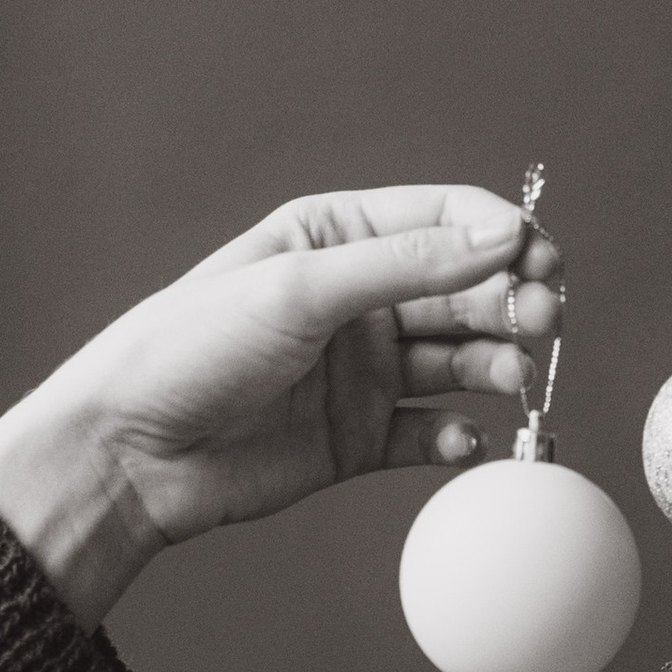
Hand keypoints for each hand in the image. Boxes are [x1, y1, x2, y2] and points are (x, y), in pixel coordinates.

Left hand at [0, 185, 564, 623]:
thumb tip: (502, 234)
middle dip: (512, 303)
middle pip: (465, 291)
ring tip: (514, 380)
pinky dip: (459, 437)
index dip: (503, 235)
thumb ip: (408, 264)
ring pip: (459, 361)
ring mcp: (362, 371)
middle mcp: (358, 300)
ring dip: (496, 367)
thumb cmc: (190, 348)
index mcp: (337, 236)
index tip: (543, 261)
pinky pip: (431, 433)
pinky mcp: (359, 438)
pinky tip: (468, 439)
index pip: (446, 218)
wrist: (127, 453)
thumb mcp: (302, 288)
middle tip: (545, 321)